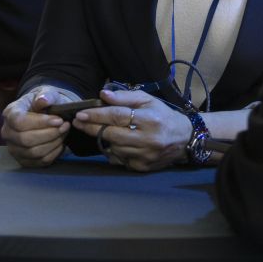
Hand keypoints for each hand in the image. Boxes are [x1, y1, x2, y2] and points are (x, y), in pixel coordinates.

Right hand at [2, 85, 80, 167]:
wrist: (46, 113)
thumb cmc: (45, 103)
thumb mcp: (48, 93)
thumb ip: (47, 95)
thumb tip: (43, 100)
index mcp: (10, 113)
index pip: (19, 121)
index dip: (40, 123)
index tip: (59, 120)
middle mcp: (7, 132)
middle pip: (26, 140)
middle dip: (50, 134)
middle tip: (66, 126)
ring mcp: (14, 148)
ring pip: (33, 152)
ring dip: (53, 143)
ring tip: (64, 133)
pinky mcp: (23, 160)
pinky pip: (40, 162)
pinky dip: (54, 153)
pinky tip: (61, 143)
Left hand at [74, 86, 190, 172]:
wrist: (184, 139)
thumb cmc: (163, 115)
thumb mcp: (148, 100)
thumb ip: (125, 96)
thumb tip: (102, 94)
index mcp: (150, 119)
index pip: (118, 116)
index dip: (97, 115)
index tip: (81, 113)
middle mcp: (148, 139)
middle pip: (112, 134)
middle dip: (91, 127)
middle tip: (78, 122)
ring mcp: (145, 156)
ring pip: (113, 148)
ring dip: (102, 139)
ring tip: (98, 130)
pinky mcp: (142, 167)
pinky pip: (119, 159)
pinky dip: (113, 151)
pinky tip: (113, 143)